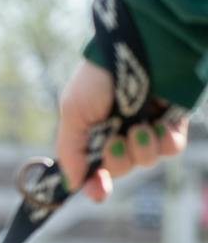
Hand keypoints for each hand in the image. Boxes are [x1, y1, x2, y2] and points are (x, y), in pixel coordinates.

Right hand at [55, 59, 186, 201]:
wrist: (138, 53)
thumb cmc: (98, 79)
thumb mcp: (72, 113)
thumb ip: (70, 152)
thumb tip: (72, 184)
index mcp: (93, 133)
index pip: (93, 169)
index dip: (95, 184)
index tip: (99, 190)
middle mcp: (119, 133)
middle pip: (120, 168)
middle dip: (118, 160)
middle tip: (116, 140)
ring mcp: (147, 128)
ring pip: (145, 160)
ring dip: (141, 148)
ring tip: (141, 126)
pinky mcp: (172, 122)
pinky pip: (171, 148)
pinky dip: (165, 142)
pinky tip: (160, 127)